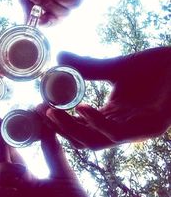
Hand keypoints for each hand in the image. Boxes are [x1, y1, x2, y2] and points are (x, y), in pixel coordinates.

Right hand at [39, 47, 170, 149]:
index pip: (79, 128)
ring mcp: (135, 130)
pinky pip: (116, 132)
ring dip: (71, 129)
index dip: (58, 122)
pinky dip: (96, 122)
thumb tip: (59, 56)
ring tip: (51, 113)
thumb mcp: (115, 67)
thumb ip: (86, 67)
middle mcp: (120, 127)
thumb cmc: (156, 65)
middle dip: (59, 129)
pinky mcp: (150, 127)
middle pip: (83, 139)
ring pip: (95, 140)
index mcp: (111, 116)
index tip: (39, 108)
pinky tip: (81, 107)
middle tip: (40, 113)